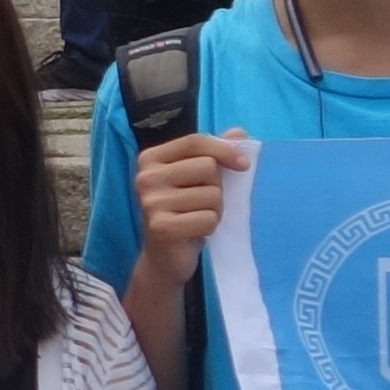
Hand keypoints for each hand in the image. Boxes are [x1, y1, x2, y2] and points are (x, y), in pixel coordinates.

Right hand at [121, 126, 250, 277]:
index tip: (243, 165)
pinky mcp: (161, 227)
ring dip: (215, 210)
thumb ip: (214, 154)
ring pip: (212, 195)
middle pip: (207, 167)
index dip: (224, 150)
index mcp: (150, 158)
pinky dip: (210, 227)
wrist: (164, 257)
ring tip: (197, 218)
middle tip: (202, 203)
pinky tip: (194, 232)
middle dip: (217, 187)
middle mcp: (146, 177)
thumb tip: (239, 133)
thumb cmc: (183, 212)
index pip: (195, 141)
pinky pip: (208, 218)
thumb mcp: (196, 179)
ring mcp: (151, 203)